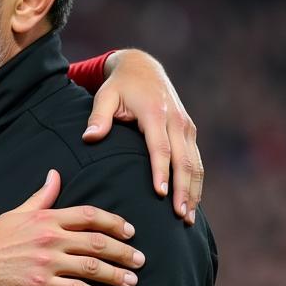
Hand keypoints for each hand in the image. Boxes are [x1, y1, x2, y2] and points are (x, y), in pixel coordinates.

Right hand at [0, 170, 143, 285]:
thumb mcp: (15, 213)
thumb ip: (40, 197)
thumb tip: (54, 175)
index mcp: (45, 218)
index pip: (89, 216)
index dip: (115, 223)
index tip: (129, 232)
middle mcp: (50, 238)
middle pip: (97, 242)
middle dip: (124, 251)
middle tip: (140, 260)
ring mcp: (47, 263)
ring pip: (92, 267)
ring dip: (116, 274)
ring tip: (131, 281)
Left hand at [83, 49, 201, 223]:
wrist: (143, 67)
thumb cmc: (119, 86)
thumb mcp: (104, 96)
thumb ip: (98, 117)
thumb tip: (89, 138)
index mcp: (155, 114)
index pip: (160, 148)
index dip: (162, 172)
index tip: (162, 194)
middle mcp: (176, 121)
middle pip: (184, 161)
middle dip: (184, 190)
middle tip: (181, 217)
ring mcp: (186, 126)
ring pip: (195, 163)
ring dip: (194, 191)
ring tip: (188, 218)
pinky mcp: (189, 131)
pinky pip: (196, 160)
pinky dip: (196, 182)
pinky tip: (192, 202)